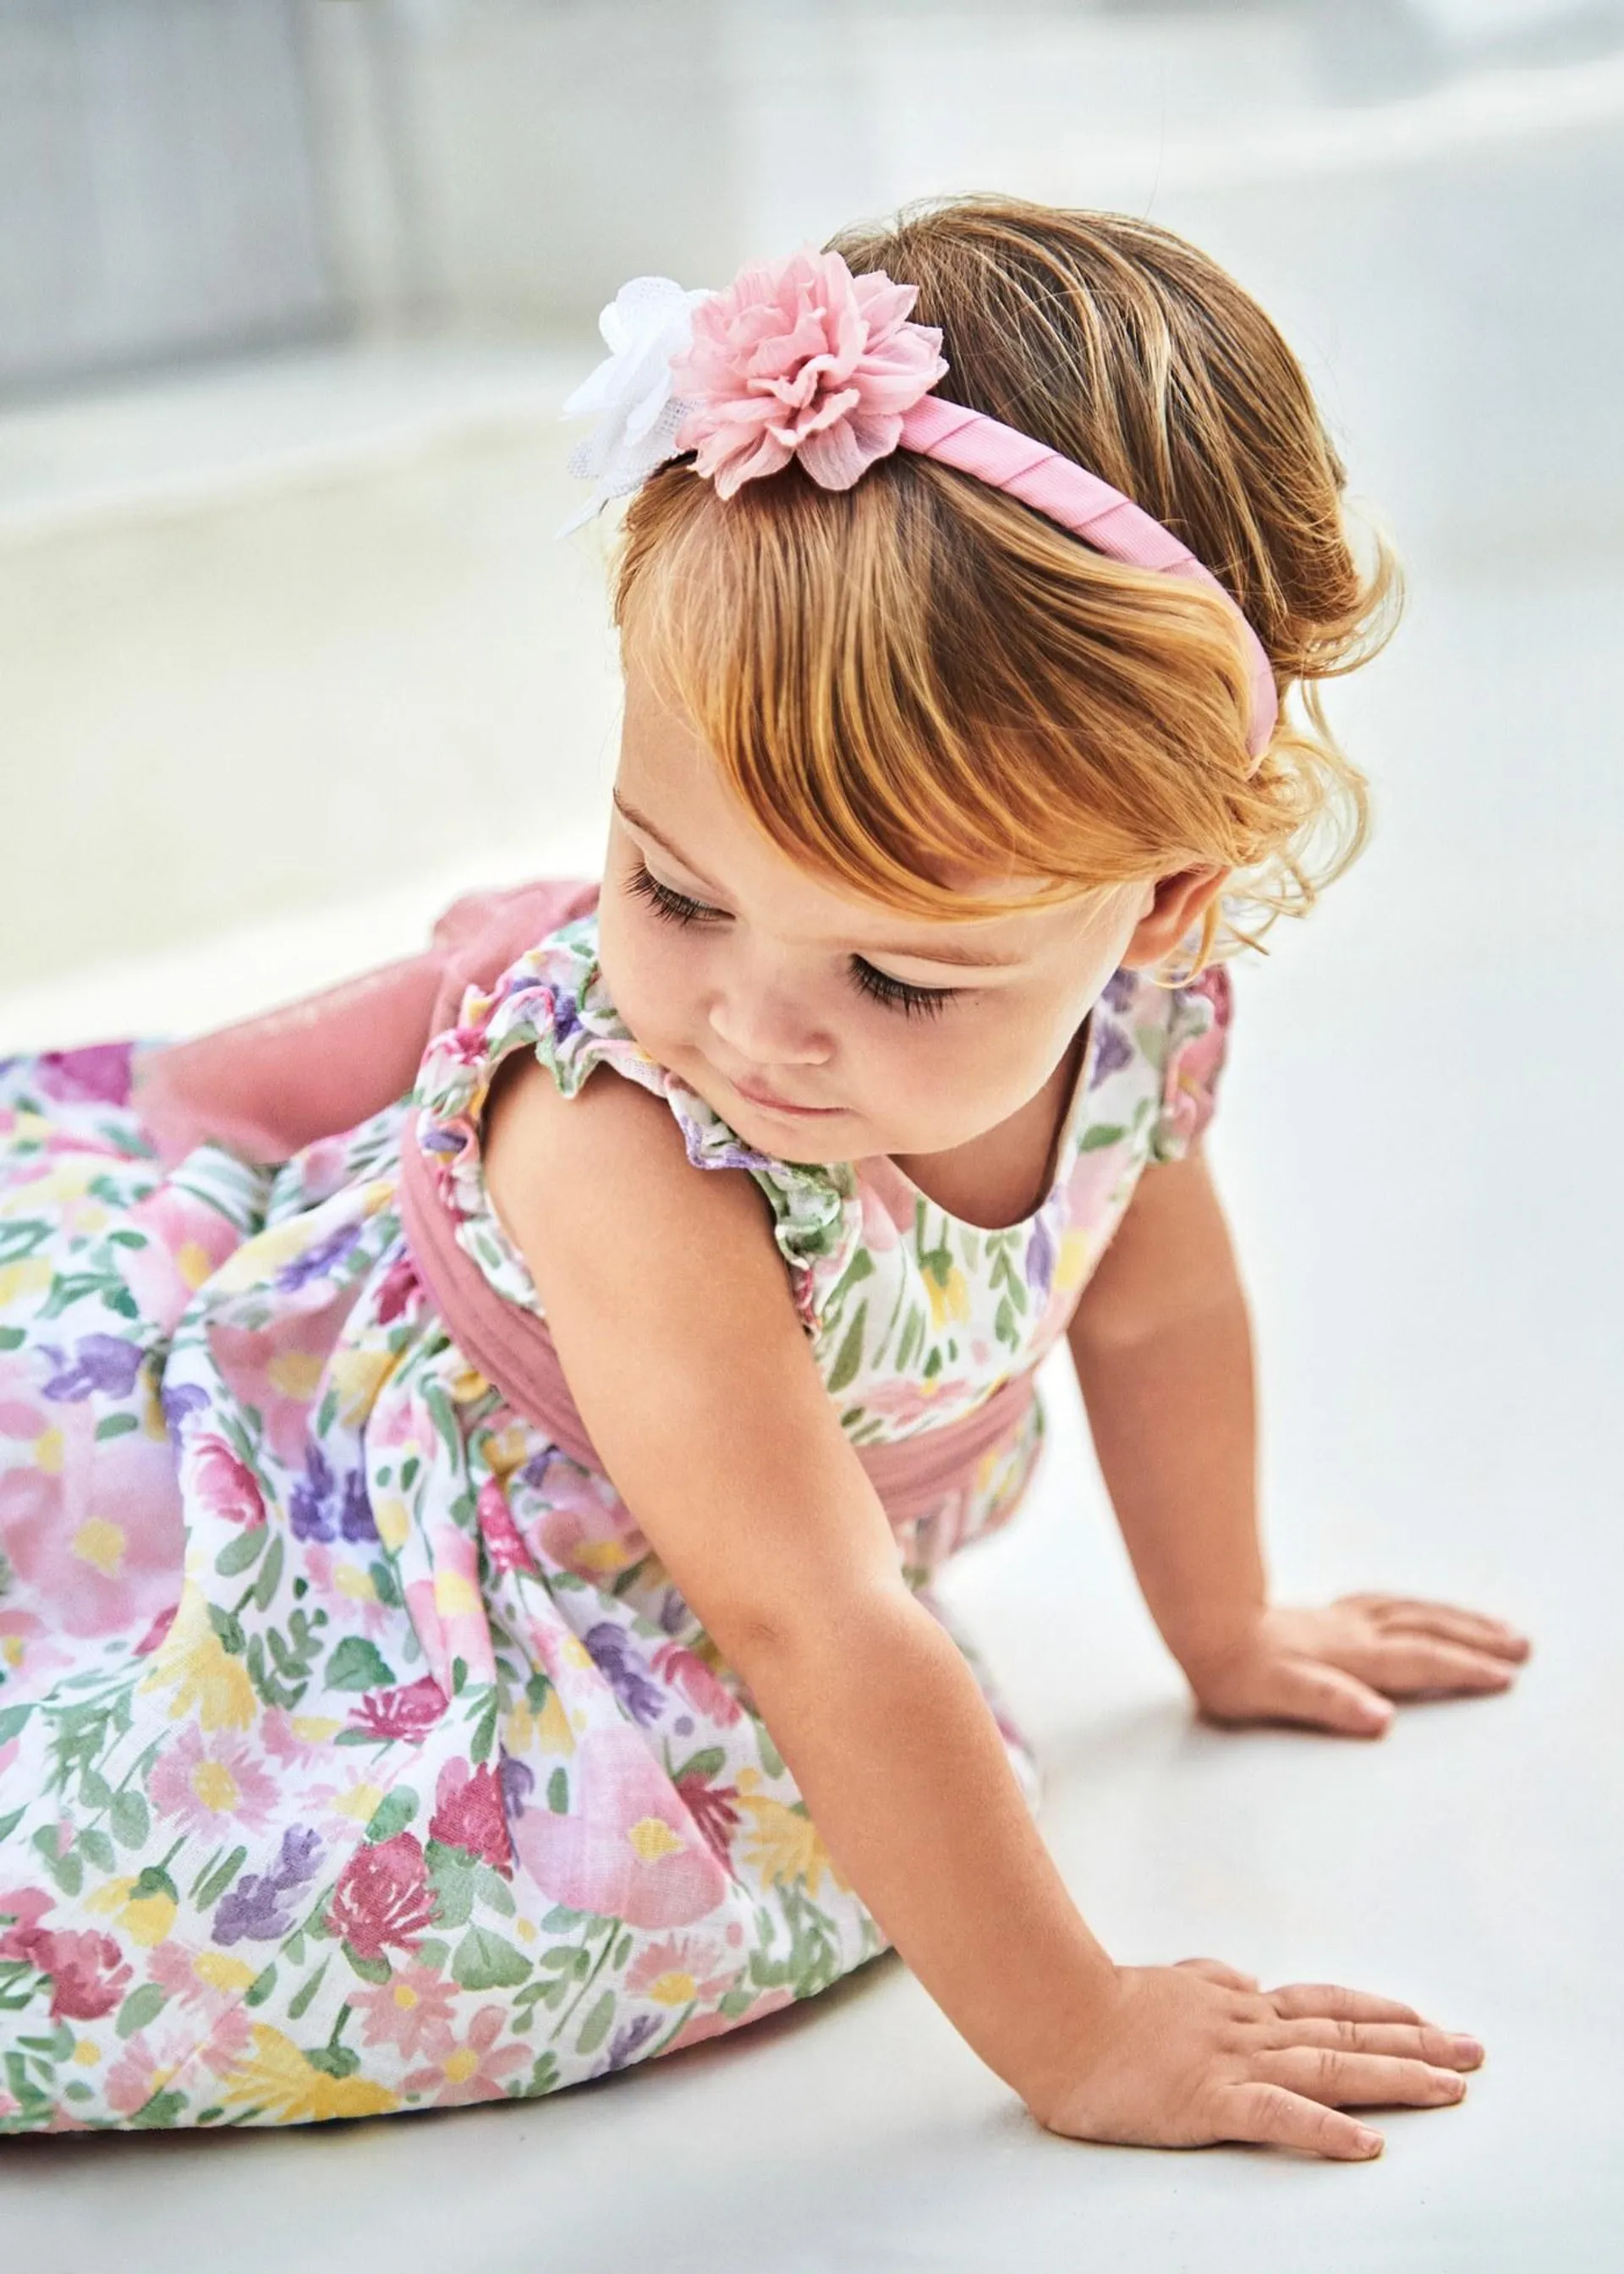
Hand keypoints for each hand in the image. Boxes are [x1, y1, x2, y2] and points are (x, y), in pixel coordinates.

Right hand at [1034, 1956, 1482, 2159]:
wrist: (1052, 2011)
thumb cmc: (1096, 2002)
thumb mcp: (1166, 1979)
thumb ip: (1209, 1980)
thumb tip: (1242, 1978)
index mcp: (1236, 2003)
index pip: (1323, 2003)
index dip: (1378, 2011)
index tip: (1424, 2017)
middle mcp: (1249, 2025)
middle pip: (1347, 2032)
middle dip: (1417, 2043)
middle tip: (1475, 2051)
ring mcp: (1233, 2060)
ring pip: (1331, 2066)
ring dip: (1397, 2077)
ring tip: (1453, 2088)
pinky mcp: (1210, 2100)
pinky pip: (1278, 2117)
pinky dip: (1326, 2130)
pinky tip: (1368, 2144)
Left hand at [1183, 1595, 1531, 1737]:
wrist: (1198, 1622)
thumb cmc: (1232, 1670)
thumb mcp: (1276, 1696)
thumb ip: (1330, 1704)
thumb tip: (1381, 1718)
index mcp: (1350, 1656)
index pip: (1420, 1660)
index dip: (1465, 1668)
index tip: (1508, 1676)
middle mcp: (1352, 1631)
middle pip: (1427, 1628)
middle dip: (1476, 1637)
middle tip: (1521, 1645)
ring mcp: (1339, 1618)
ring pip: (1411, 1610)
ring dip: (1455, 1617)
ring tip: (1490, 1625)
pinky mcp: (1322, 1615)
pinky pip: (1388, 1603)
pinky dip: (1417, 1607)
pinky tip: (1416, 1611)